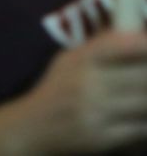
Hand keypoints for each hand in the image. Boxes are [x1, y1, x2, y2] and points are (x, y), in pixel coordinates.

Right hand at [19, 32, 146, 153]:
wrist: (33, 127)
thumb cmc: (58, 88)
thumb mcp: (70, 60)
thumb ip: (102, 46)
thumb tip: (137, 31)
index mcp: (81, 59)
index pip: (119, 45)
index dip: (143, 44)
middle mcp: (88, 83)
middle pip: (142, 76)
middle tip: (146, 76)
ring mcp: (96, 112)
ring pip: (144, 103)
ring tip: (142, 93)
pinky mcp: (102, 138)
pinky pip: (140, 128)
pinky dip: (144, 122)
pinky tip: (140, 115)